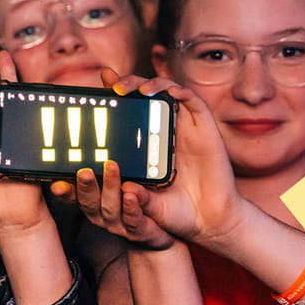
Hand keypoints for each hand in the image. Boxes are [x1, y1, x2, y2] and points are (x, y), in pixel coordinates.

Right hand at [55, 161, 175, 249]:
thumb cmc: (153, 197)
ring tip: (111, 168)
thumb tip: (124, 128)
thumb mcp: (140, 173)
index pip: (76, 193)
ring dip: (109, 188)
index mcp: (99, 198)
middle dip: (84, 186)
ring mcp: (121, 224)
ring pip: (109, 208)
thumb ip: (128, 156)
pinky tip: (131, 195)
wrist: (173, 227)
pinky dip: (131, 208)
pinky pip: (133, 221)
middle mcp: (104, 212)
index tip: (57, 183)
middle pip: (88, 201)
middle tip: (84, 172)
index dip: (65, 189)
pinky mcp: (141, 231)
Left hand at [88, 71, 245, 247]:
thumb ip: (122, 188)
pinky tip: (169, 92)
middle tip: (114, 87)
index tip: (100, 84)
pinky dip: (180, 91)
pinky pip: (193, 100)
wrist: (206, 221)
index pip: (126, 109)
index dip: (114, 92)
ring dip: (151, 83)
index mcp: (144, 141)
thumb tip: (97, 178)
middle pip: (143, 93)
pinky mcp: (204, 127)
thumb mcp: (138, 198)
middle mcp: (163, 128)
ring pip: (166, 91)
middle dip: (128, 83)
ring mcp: (184, 125)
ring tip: (138, 89)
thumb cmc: (172, 210)